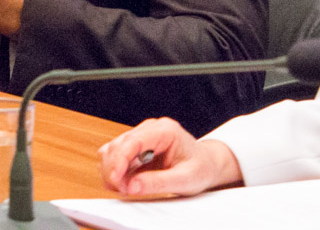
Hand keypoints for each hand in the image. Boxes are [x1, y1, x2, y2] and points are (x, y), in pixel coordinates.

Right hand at [99, 117, 241, 196]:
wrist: (208, 164)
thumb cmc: (201, 168)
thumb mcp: (185, 180)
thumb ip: (158, 183)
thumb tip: (131, 186)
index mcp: (165, 131)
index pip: (133, 141)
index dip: (119, 160)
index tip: (115, 180)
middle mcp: (151, 129)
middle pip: (119, 144)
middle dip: (114, 169)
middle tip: (122, 190)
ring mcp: (142, 136)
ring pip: (114, 149)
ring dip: (112, 170)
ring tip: (123, 188)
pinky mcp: (137, 146)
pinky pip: (117, 155)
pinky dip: (115, 170)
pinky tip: (122, 182)